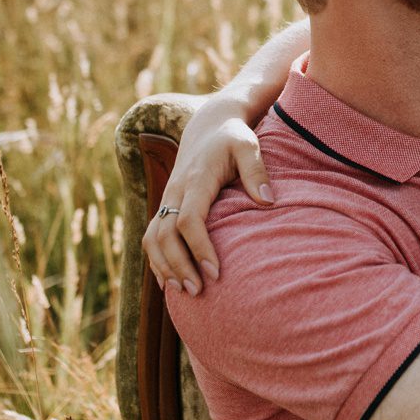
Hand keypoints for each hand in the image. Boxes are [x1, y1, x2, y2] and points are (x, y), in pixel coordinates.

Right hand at [142, 104, 273, 293]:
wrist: (209, 126)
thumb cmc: (234, 138)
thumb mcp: (249, 145)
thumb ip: (257, 171)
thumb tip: (267, 201)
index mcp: (196, 179)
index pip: (189, 219)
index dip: (199, 248)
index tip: (215, 272)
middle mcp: (175, 191)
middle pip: (164, 234)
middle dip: (178, 265)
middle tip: (198, 291)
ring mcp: (167, 199)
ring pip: (152, 238)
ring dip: (164, 267)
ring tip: (184, 293)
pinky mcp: (165, 206)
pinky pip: (151, 237)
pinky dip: (156, 261)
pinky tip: (168, 284)